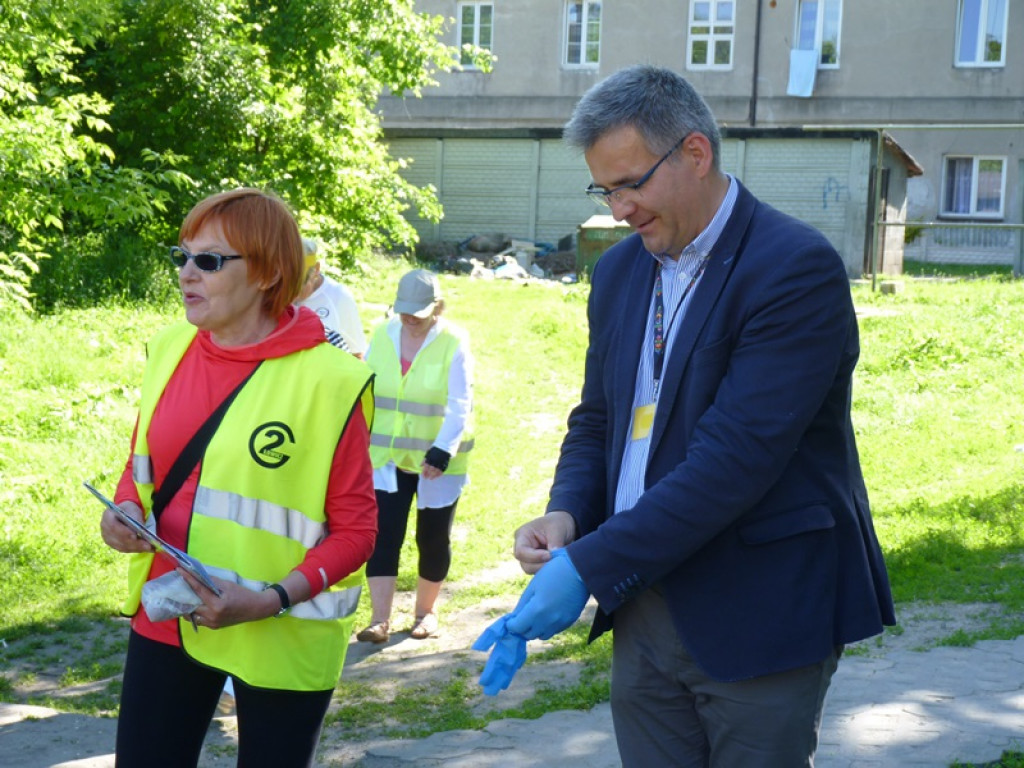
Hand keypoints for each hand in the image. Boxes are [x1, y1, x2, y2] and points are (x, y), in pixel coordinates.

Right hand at [99, 500, 153, 553]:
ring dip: (137, 548)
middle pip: (119, 539)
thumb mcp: (133, 509)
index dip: (124, 532)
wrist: (125, 513)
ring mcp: (108, 538)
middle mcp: (105, 529)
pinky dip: (136, 549)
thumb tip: (141, 529)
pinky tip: (146, 549)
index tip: (135, 535)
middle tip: (148, 545)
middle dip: (135, 543)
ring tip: (150, 548)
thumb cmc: (129, 510)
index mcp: (107, 516)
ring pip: (122, 546)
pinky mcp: (113, 545)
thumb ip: (136, 517)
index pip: (113, 526)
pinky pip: (124, 549)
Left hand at [178, 570, 275, 629]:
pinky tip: (196, 606)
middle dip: (185, 595)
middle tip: (180, 586)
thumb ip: (212, 581)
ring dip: (188, 607)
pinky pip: (200, 620)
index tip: (180, 571)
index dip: (188, 579)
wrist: (256, 608)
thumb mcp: (228, 585)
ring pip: (192, 616)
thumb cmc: (243, 594)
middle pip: (191, 606)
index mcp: (217, 605)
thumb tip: (199, 576)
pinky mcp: (214, 626)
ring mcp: (212, 623)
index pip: (198, 590)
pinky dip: (196, 612)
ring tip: (186, 597)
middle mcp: (212, 616)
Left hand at [421, 446, 449, 480]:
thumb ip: (424, 460)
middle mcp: (434, 462)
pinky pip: (442, 470)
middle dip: (428, 474)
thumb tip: (420, 465)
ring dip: (433, 475)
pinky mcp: (444, 464)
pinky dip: (439, 474)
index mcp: (430, 459)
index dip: (424, 472)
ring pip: (436, 471)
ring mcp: (439, 463)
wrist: (444, 446)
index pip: (426, 467)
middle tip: (427, 478)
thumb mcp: (428, 453)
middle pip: (430, 470)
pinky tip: (437, 476)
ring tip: (431, 478)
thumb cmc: (435, 450)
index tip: (423, 476)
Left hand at [471, 550, 588, 695]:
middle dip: (523, 628)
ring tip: (536, 616)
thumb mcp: (533, 587)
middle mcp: (548, 621)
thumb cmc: (553, 573)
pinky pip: (554, 630)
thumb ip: (523, 605)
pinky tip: (549, 613)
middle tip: (522, 619)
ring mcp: (560, 623)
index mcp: (536, 611)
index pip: (517, 628)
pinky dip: (548, 626)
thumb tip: (515, 619)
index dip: (512, 625)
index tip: (511, 621)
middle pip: (528, 634)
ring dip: (535, 629)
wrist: (581, 571)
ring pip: (542, 635)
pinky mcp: (569, 622)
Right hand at [513, 510, 575, 573]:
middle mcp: (522, 548)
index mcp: (523, 535)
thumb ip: (555, 543)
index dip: (534, 557)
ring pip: (532, 571)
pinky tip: (557, 566)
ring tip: (558, 561)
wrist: (563, 525)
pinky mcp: (536, 564)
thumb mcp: (557, 529)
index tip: (550, 555)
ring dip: (545, 569)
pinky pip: (539, 573)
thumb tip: (554, 557)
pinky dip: (548, 571)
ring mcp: (528, 557)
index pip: (521, 552)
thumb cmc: (558, 523)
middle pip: (525, 565)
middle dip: (541, 565)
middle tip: (557, 561)